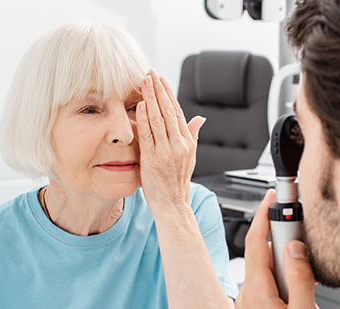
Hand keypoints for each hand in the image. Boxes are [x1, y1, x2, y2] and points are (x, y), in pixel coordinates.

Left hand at [136, 70, 204, 211]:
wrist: (173, 206)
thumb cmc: (177, 183)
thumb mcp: (190, 158)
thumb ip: (192, 136)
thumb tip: (200, 119)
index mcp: (188, 143)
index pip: (177, 112)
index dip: (169, 94)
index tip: (161, 79)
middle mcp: (179, 145)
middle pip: (168, 111)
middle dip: (159, 90)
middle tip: (150, 73)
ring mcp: (166, 152)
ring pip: (158, 120)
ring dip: (150, 98)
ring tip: (144, 82)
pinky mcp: (153, 160)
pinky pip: (148, 136)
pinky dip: (143, 119)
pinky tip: (139, 105)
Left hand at [236, 189, 324, 308]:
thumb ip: (301, 278)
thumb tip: (295, 247)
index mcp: (256, 291)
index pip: (256, 241)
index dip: (263, 214)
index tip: (272, 195)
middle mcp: (248, 297)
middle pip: (270, 261)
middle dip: (294, 266)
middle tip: (310, 287)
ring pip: (277, 283)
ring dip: (297, 293)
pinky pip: (276, 300)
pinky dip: (293, 306)